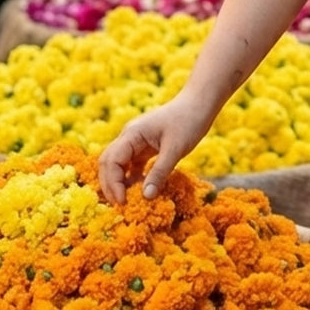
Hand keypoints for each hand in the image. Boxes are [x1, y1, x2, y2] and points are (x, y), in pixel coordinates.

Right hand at [97, 92, 212, 204]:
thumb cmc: (189, 121)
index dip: (113, 183)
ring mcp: (136, 141)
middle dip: (111, 185)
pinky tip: (140, 190)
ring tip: (128, 202)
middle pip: (109, 163)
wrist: (200, 104)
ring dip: (120, 182)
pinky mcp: (145, 146)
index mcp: (132, 134)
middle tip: (121, 206)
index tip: (122, 201)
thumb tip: (146, 197)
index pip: (111, 161)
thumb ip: (160, 172)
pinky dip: (132, 178)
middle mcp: (129, 137)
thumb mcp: (175, 149)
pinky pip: (132, 165)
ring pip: (118, 165)